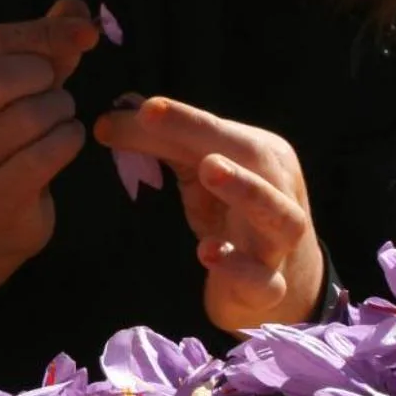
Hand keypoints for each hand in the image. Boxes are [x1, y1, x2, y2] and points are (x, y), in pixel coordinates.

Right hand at [0, 0, 99, 288]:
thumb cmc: (5, 144)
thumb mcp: (18, 90)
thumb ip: (44, 45)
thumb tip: (77, 8)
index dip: (43, 33)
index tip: (85, 36)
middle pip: (0, 76)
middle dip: (44, 78)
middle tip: (55, 92)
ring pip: (29, 117)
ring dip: (62, 113)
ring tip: (60, 121)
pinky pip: (44, 156)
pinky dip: (68, 142)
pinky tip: (66, 144)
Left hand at [93, 97, 324, 332]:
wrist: (270, 278)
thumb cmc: (229, 210)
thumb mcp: (196, 173)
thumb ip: (161, 144)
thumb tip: (114, 111)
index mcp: (262, 157)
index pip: (222, 132)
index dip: (184, 118)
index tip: (145, 110)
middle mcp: (279, 192)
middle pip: (257, 161)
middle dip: (213, 136)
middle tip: (170, 128)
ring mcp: (278, 242)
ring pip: (280, 215)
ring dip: (247, 190)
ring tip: (208, 171)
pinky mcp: (268, 286)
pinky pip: (263, 278)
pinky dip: (238, 265)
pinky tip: (207, 252)